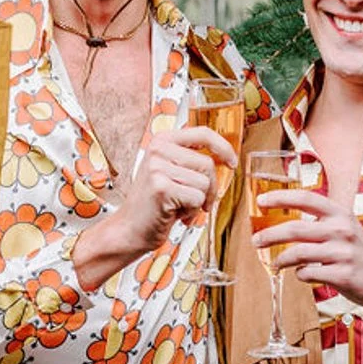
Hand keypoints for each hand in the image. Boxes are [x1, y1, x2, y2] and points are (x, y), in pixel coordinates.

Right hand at [73, 126, 237, 290]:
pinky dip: (192, 211)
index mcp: (162, 141)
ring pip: (204, 183)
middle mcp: (158, 150)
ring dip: (198, 202)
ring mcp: (158, 167)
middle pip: (207, 164)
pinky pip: (197, 198)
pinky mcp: (162, 187)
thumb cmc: (153, 204)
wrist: (130, 229)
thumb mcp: (170, 173)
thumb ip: (190, 160)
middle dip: (210, 188)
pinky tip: (176, 214)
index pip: (202, 133)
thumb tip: (224, 158)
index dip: (223, 147)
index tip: (232, 161)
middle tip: (197, 202)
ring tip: (179, 207)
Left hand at [259, 189, 362, 323]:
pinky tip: (302, 274)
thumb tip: (282, 221)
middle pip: (295, 229)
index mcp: (340, 214)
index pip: (306, 198)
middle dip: (269, 234)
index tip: (260, 201)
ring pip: (298, 253)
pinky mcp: (342, 275)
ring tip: (276, 263)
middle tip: (256, 240)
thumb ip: (318, 222)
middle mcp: (341, 230)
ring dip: (281, 259)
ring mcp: (343, 253)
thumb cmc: (357, 253)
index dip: (280, 197)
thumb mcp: (344, 228)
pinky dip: (300, 274)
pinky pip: (308, 274)